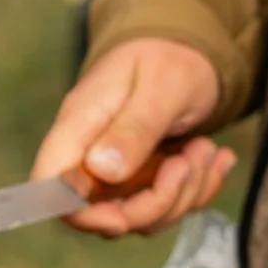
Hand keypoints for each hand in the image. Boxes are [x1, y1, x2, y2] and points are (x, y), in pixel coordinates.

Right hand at [36, 37, 233, 237]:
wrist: (190, 49)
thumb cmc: (170, 57)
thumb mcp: (162, 85)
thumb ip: (135, 127)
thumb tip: (102, 170)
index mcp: (81, 123)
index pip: (50, 183)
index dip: (79, 213)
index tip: (124, 218)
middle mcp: (91, 152)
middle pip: (101, 212)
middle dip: (157, 202)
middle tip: (192, 158)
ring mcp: (118, 169)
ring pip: (142, 216)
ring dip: (185, 192)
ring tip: (206, 147)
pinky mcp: (145, 178)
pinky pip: (167, 205)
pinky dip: (198, 189)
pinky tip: (217, 158)